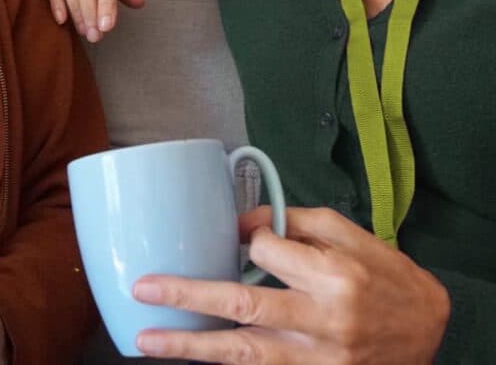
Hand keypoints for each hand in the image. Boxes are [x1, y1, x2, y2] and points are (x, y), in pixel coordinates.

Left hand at [131, 206, 449, 363]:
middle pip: (243, 308)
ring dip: (190, 347)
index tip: (243, 233)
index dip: (247, 237)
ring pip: (243, 354)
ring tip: (146, 341)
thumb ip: (296, 221)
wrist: (429, 331)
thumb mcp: (350, 234)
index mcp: (333, 277)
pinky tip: (191, 357)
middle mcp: (322, 321)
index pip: (267, 251)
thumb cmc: (385, 275)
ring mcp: (317, 359)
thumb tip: (241, 222)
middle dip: (187, 298)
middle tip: (143, 290)